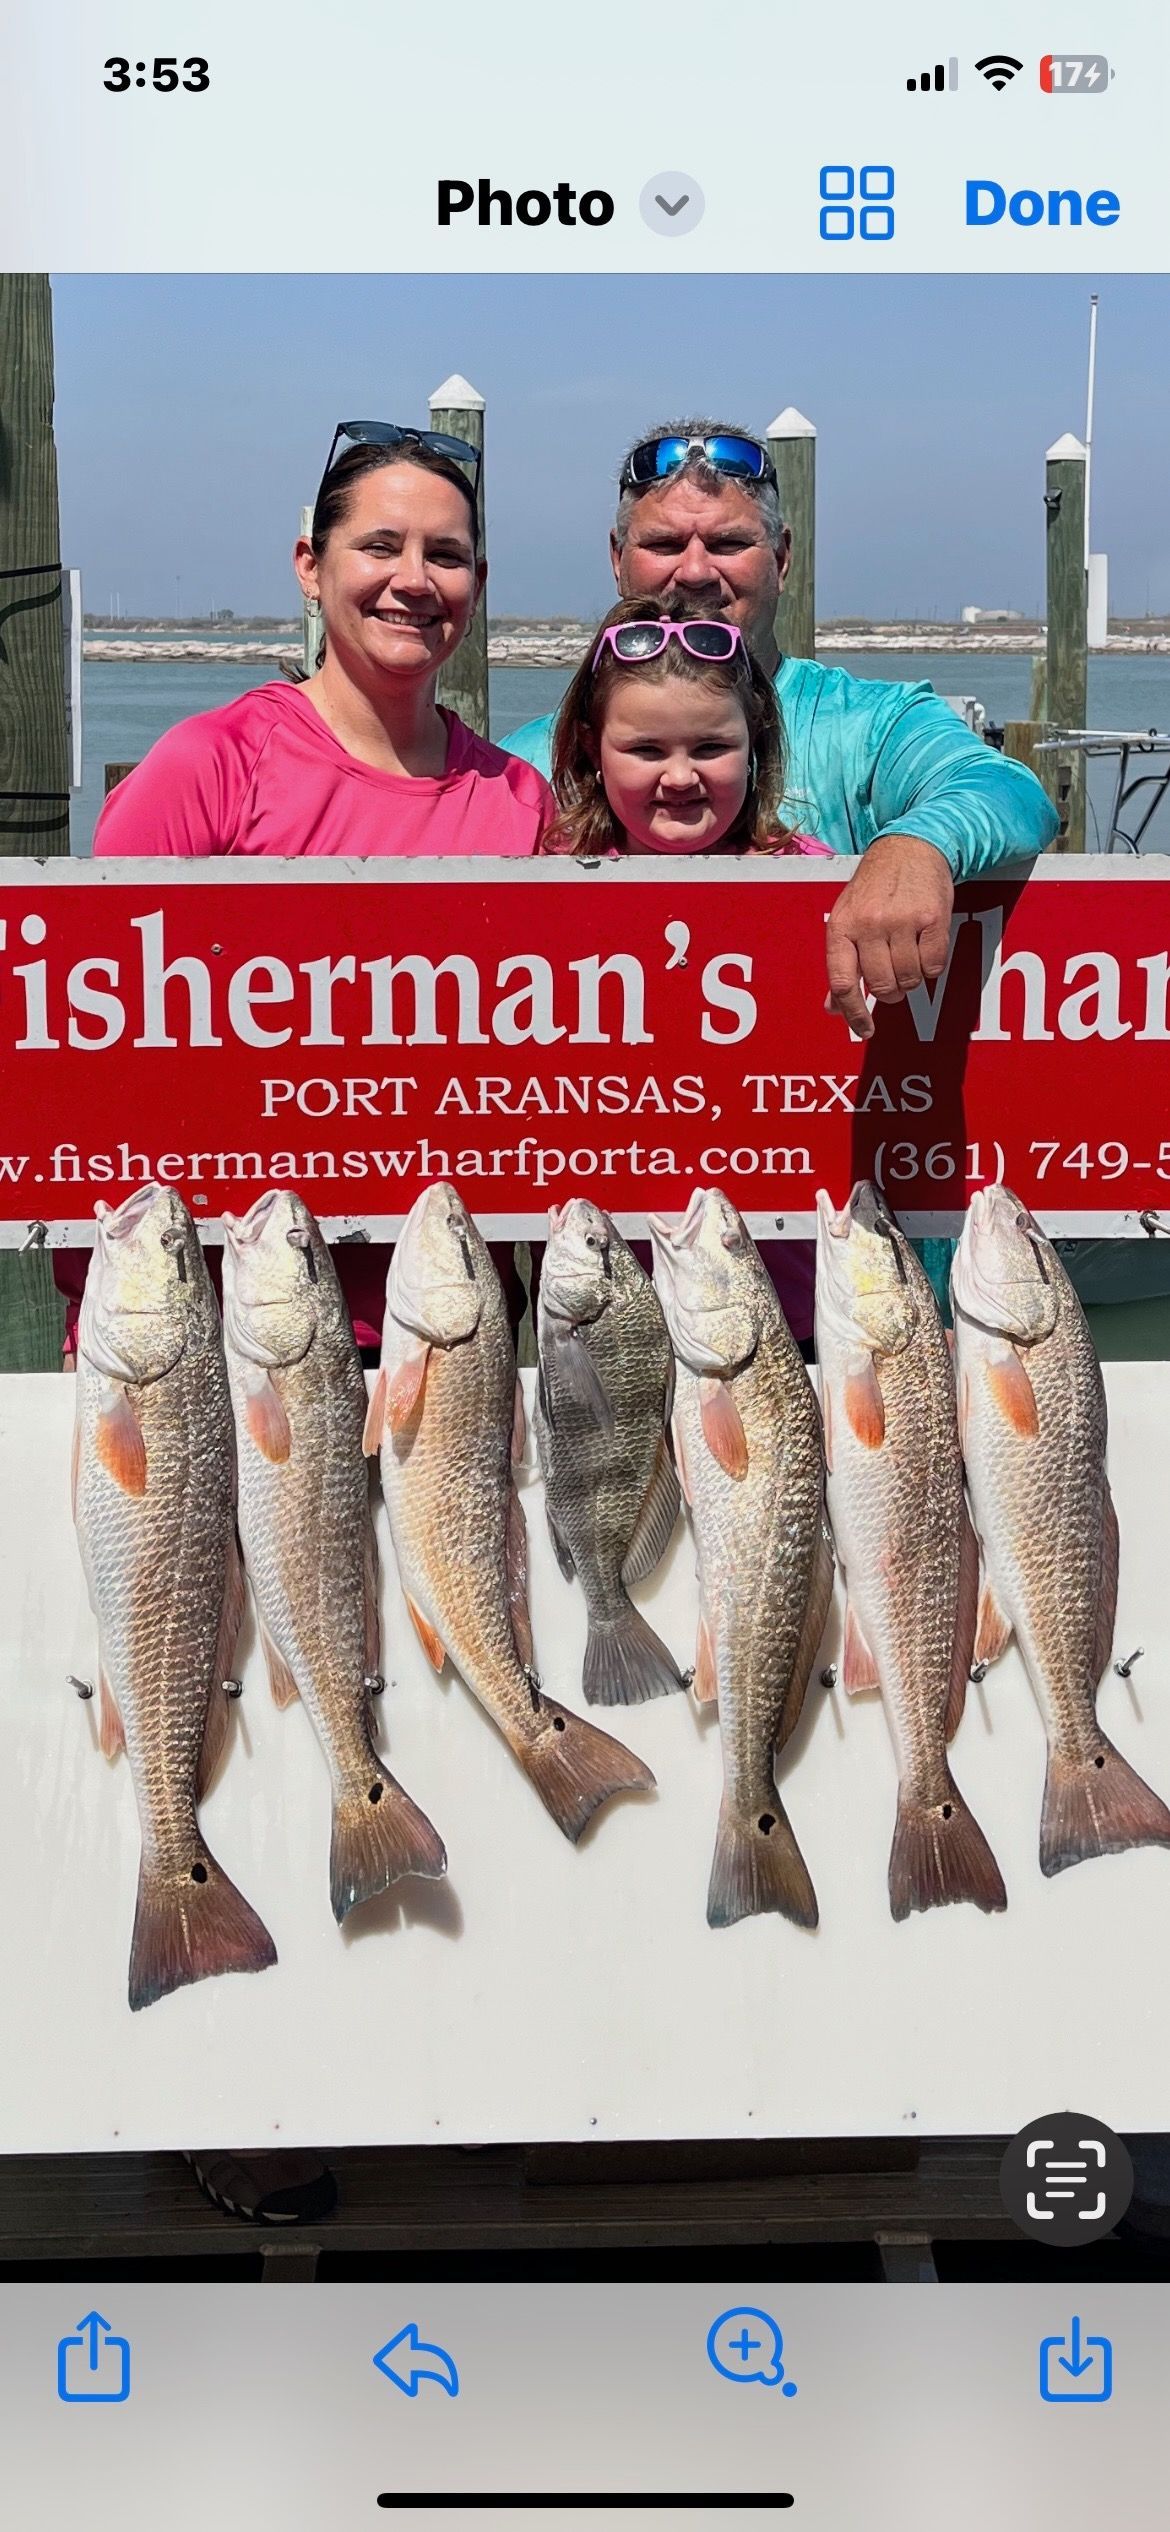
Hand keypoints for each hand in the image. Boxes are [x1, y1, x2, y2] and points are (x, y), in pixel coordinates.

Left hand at [825, 833, 953, 1039]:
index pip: (842, 982)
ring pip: (910, 979)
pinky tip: (925, 949)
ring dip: (911, 979)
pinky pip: (934, 965)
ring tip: (908, 958)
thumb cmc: (874, 889)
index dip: (853, 1012)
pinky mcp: (932, 919)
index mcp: (842, 927)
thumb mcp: (847, 919)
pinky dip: (932, 966)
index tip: (865, 1030)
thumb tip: (833, 1008)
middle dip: (890, 992)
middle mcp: (869, 924)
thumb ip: (841, 964)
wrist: (909, 848)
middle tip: (893, 981)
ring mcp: (902, 921)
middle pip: (881, 986)